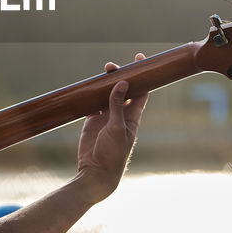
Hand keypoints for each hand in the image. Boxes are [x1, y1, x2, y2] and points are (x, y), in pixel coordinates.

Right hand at [75, 54, 148, 203]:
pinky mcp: (92, 121)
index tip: (140, 60)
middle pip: (122, 90)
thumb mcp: (117, 128)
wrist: (96, 172)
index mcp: (132, 116)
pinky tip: (89, 87)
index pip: (141, 91)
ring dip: (105, 84)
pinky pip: (92, 104)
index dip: (142, 76)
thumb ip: (117, 106)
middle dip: (119, 76)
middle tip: (112, 66)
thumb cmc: (113, 154)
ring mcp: (106, 118)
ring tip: (103, 71)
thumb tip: (122, 83)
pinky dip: (91, 95)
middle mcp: (120, 115)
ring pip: (107, 95)